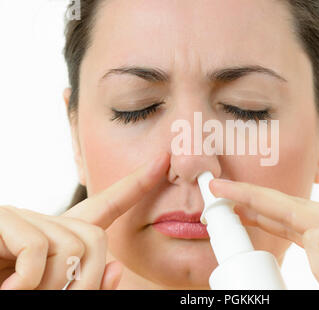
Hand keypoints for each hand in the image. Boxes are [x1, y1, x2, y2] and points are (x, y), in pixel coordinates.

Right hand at [0, 152, 168, 289]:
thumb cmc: (11, 284)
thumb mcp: (53, 290)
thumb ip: (87, 283)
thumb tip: (118, 269)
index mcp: (61, 237)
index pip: (109, 205)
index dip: (138, 184)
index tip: (163, 161)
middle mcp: (44, 221)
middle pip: (96, 237)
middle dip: (85, 280)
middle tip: (55, 296)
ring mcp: (20, 217)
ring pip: (72, 245)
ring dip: (52, 287)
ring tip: (23, 292)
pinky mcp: (0, 218)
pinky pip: (38, 250)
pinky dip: (28, 282)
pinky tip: (8, 288)